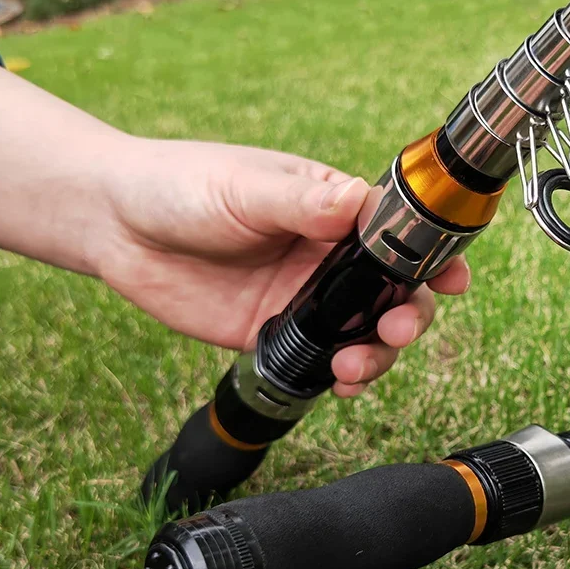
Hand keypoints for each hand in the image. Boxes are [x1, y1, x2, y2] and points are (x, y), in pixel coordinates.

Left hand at [98, 137, 469, 396]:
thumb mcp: (246, 188)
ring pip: (366, 330)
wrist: (117, 225)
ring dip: (377, 352)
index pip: (401, 232)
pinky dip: (341, 375)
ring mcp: (306, 296)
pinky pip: (322, 358)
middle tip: (396, 327)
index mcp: (335, 208)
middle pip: (396, 290)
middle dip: (411, 313)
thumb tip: (361, 202)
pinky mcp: (276, 331)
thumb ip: (303, 203)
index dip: (434, 256)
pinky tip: (339, 383)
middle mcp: (329, 254)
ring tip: (353, 364)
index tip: (452, 277)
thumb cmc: (183, 185)